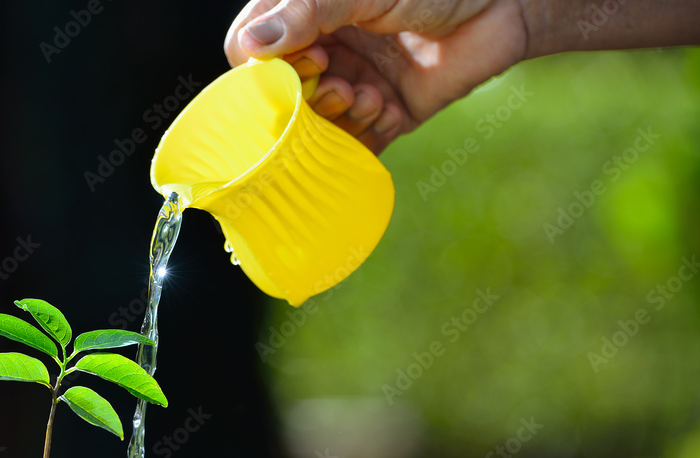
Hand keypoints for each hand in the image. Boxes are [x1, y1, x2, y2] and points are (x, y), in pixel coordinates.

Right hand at [224, 0, 529, 153]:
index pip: (248, 52)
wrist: (505, 5)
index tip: (309, 58)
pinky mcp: (383, 114)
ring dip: (339, 120)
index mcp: (306, 15)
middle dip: (307, 101)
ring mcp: (351, 84)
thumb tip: (248, 44)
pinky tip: (390, 109)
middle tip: (341, 85)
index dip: (263, 69)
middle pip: (279, 98)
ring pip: (315, 127)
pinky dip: (367, 137)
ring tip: (371, 98)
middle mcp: (322, 51)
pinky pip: (356, 145)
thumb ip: (306, 14)